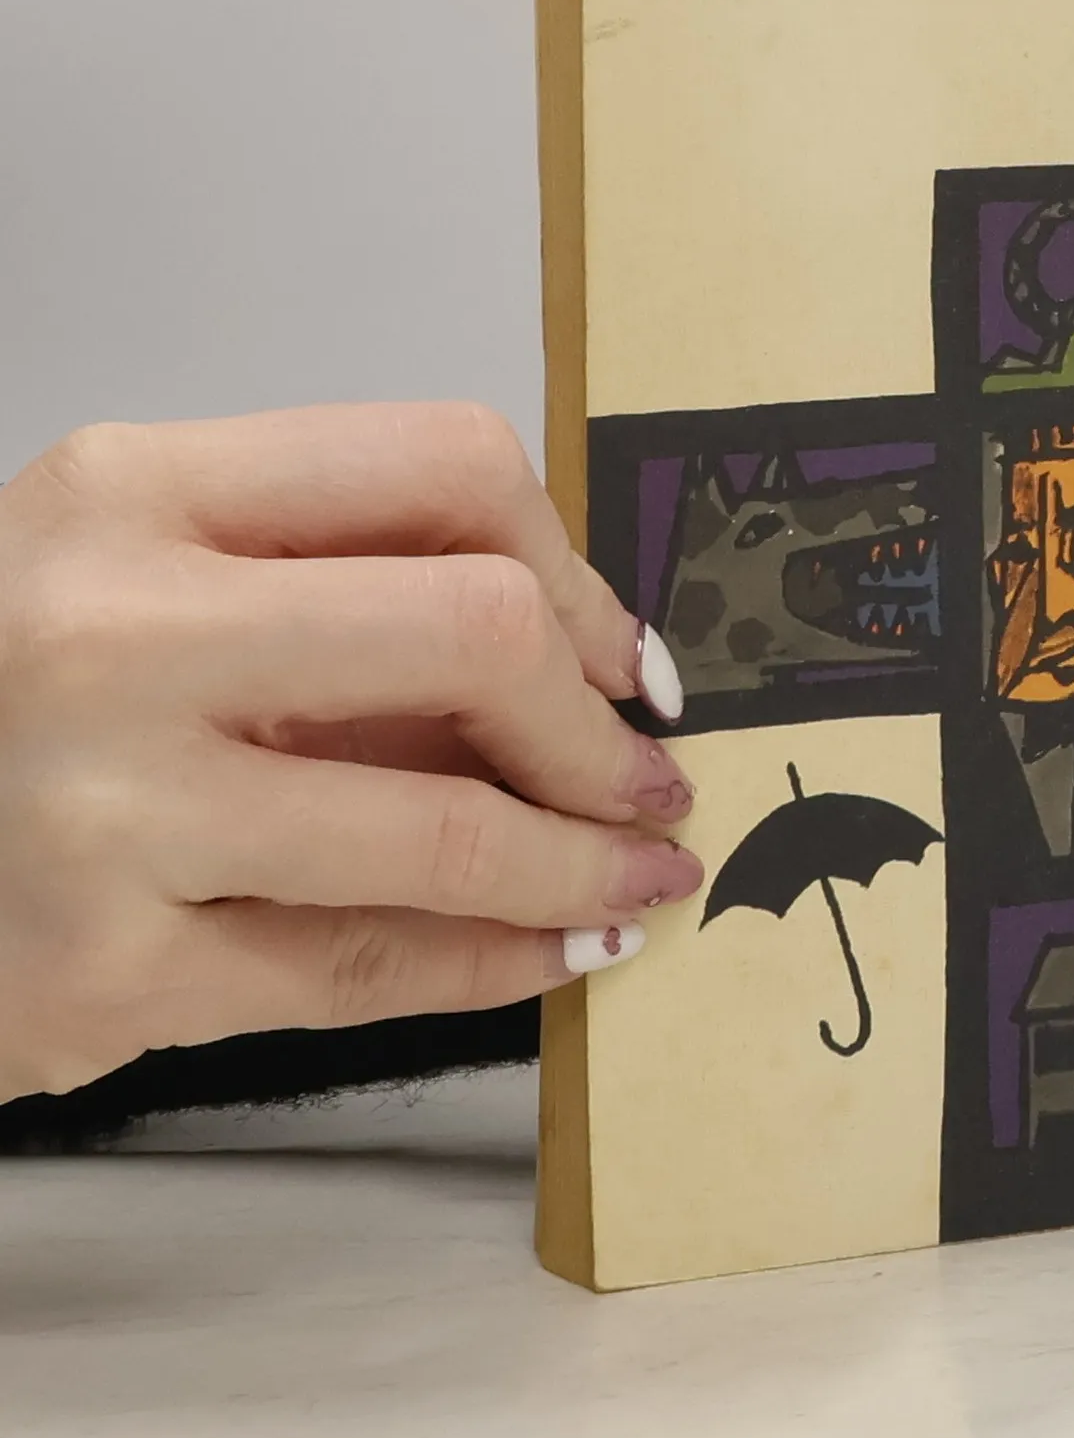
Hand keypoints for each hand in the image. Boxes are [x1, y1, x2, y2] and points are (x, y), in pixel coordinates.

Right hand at [0, 403, 698, 1100]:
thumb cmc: (4, 698)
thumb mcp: (140, 582)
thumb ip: (333, 590)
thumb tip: (583, 658)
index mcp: (132, 490)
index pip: (444, 464)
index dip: (573, 568)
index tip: (615, 652)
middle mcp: (107, 629)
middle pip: (474, 628)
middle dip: (595, 725)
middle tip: (645, 779)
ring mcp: (98, 806)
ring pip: (444, 828)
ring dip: (584, 864)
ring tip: (639, 881)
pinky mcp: (99, 972)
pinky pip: (368, 969)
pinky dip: (499, 961)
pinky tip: (559, 949)